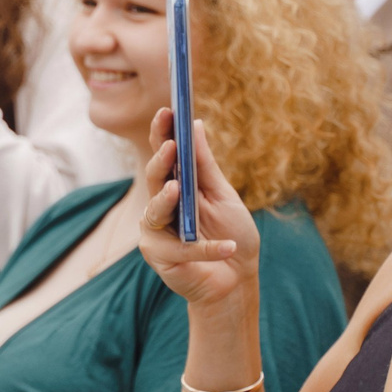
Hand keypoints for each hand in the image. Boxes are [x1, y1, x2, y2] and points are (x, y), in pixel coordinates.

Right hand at [137, 110, 259, 308]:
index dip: (162, 132)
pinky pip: (180, 247)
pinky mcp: (158, 256)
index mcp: (176, 185)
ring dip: (167, 200)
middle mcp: (160, 204)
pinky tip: (227, 247)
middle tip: (170, 146)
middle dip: (160, 161)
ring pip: (155, 210)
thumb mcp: (224, 196)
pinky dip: (207, 248)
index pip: (164, 154)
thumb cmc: (233, 235)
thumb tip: (195, 125)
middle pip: (154, 178)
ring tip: (178, 190)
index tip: (167, 111)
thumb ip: (206, 165)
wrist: (237, 280)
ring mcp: (155, 231)